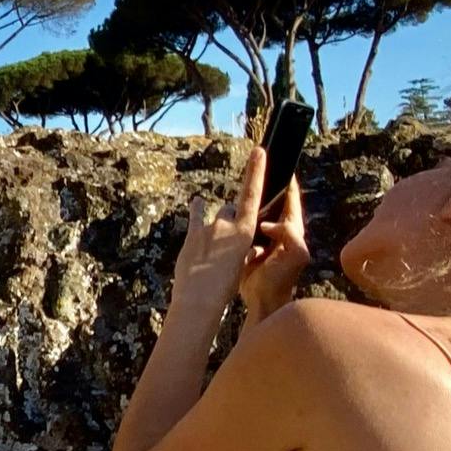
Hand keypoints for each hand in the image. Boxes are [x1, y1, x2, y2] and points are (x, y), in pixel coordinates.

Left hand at [172, 147, 268, 318]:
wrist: (200, 299)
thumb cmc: (225, 288)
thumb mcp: (240, 266)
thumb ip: (239, 249)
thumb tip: (237, 244)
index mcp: (246, 233)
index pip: (252, 196)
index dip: (256, 171)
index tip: (258, 151)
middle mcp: (228, 225)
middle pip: (232, 208)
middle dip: (233, 215)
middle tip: (230, 234)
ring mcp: (209, 228)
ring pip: (217, 214)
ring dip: (217, 220)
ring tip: (215, 238)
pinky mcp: (192, 234)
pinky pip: (196, 215)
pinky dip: (197, 210)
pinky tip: (197, 203)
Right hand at [240, 175, 308, 323]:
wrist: (264, 300)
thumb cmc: (281, 279)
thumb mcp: (295, 254)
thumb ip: (289, 234)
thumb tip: (267, 224)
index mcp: (293, 229)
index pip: (291, 198)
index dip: (287, 181)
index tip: (278, 164)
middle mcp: (279, 231)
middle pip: (273, 202)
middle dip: (266, 187)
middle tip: (255, 169)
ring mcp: (264, 239)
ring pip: (256, 213)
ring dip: (249, 203)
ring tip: (238, 189)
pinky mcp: (249, 247)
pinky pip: (243, 227)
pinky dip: (238, 219)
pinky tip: (227, 213)